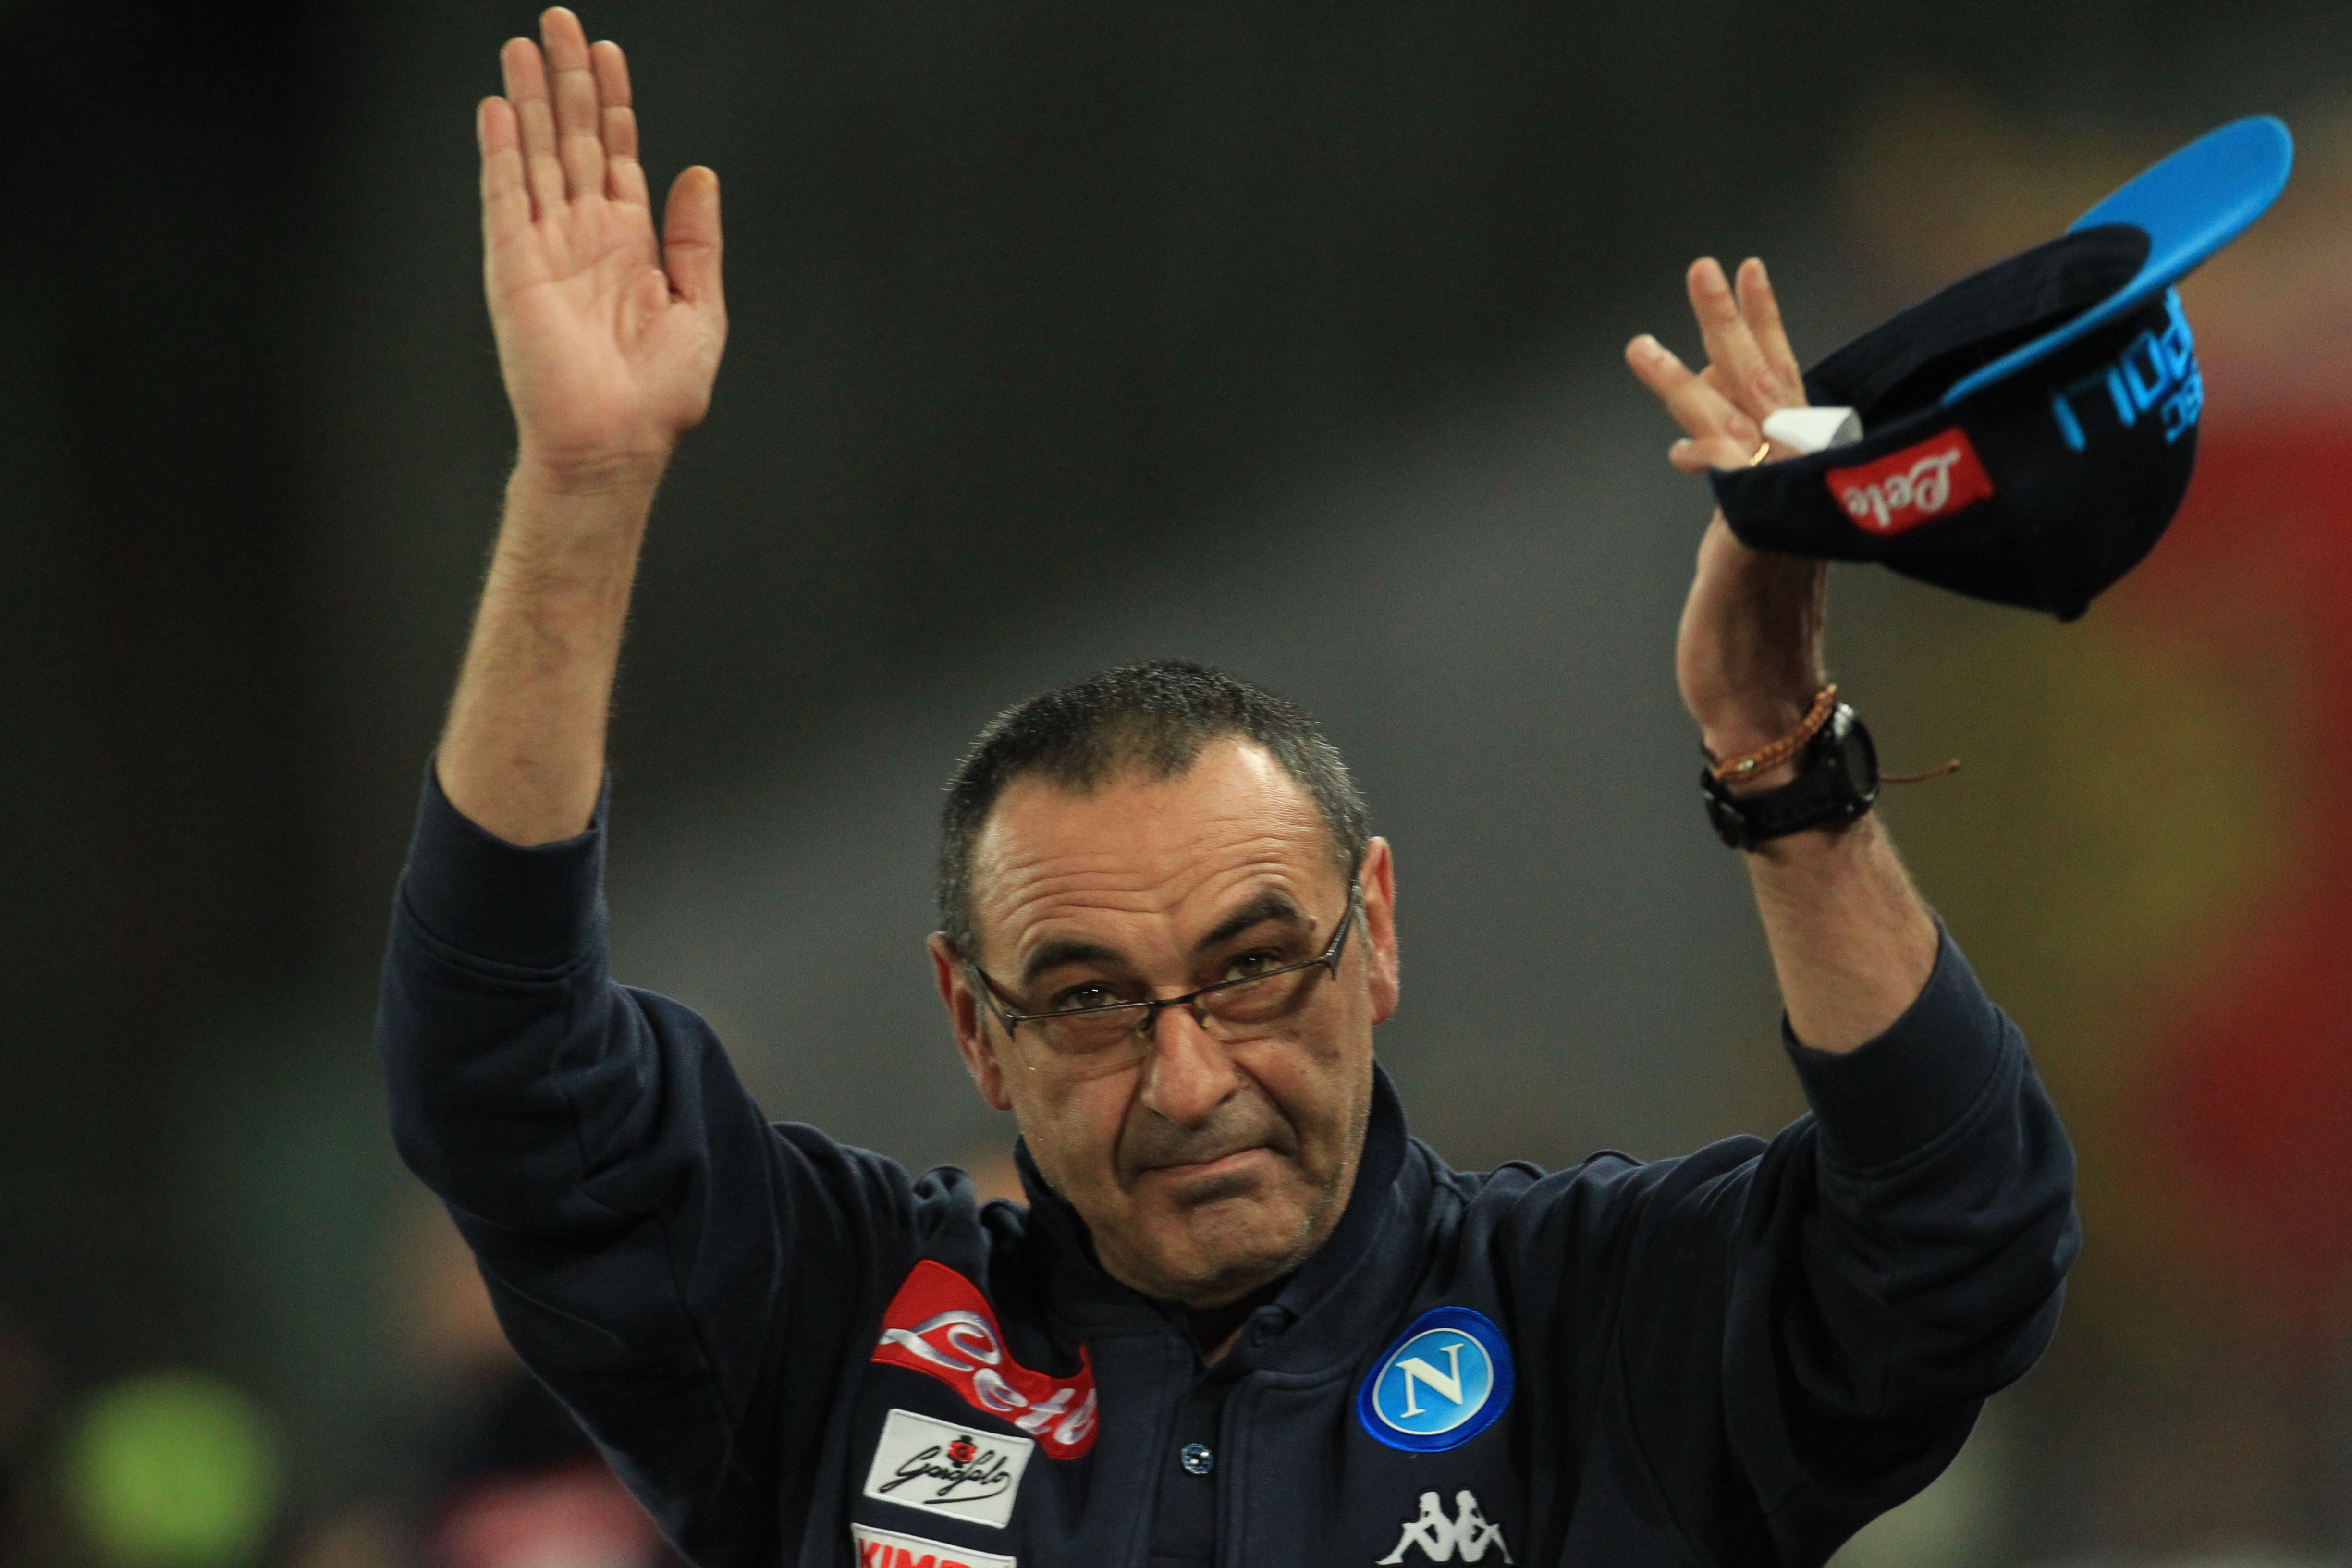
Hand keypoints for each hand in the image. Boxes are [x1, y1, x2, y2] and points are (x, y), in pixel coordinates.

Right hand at [479, 8, 725, 488]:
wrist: (618, 443)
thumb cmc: (659, 397)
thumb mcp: (701, 309)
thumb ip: (697, 240)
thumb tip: (698, 171)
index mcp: (630, 246)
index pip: (617, 155)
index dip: (613, 103)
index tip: (608, 53)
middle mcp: (584, 237)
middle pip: (573, 139)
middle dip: (567, 80)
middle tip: (560, 21)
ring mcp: (545, 248)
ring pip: (537, 154)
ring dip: (530, 99)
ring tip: (524, 44)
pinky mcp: (514, 266)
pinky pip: (504, 196)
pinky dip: (502, 151)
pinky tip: (500, 107)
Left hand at [1624, 258, 1824, 772]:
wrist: (1771, 702)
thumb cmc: (1757, 633)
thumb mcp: (1746, 543)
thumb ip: (1742, 491)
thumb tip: (1704, 446)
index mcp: (1791, 480)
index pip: (1781, 385)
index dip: (1765, 327)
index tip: (1750, 272)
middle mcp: (1790, 485)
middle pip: (1764, 384)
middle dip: (1734, 323)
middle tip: (1710, 264)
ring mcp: (1776, 510)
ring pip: (1739, 420)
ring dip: (1700, 365)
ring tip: (1656, 326)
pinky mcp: (1753, 542)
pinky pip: (1731, 480)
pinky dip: (1704, 446)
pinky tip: (1676, 420)